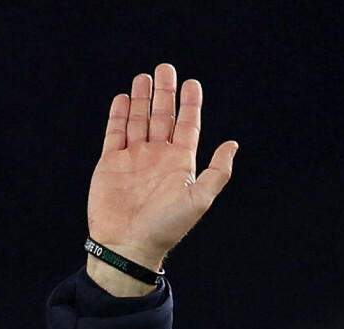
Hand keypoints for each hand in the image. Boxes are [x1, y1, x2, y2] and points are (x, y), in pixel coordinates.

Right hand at [85, 62, 237, 293]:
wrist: (129, 244)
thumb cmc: (166, 226)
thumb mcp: (199, 199)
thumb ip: (217, 172)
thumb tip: (233, 144)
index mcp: (181, 164)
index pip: (188, 126)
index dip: (190, 105)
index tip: (193, 83)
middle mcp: (158, 157)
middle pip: (163, 117)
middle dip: (165, 93)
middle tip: (166, 68)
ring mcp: (134, 158)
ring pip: (139, 120)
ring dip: (143, 99)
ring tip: (145, 77)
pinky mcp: (111, 162)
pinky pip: (115, 132)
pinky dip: (119, 114)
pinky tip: (124, 98)